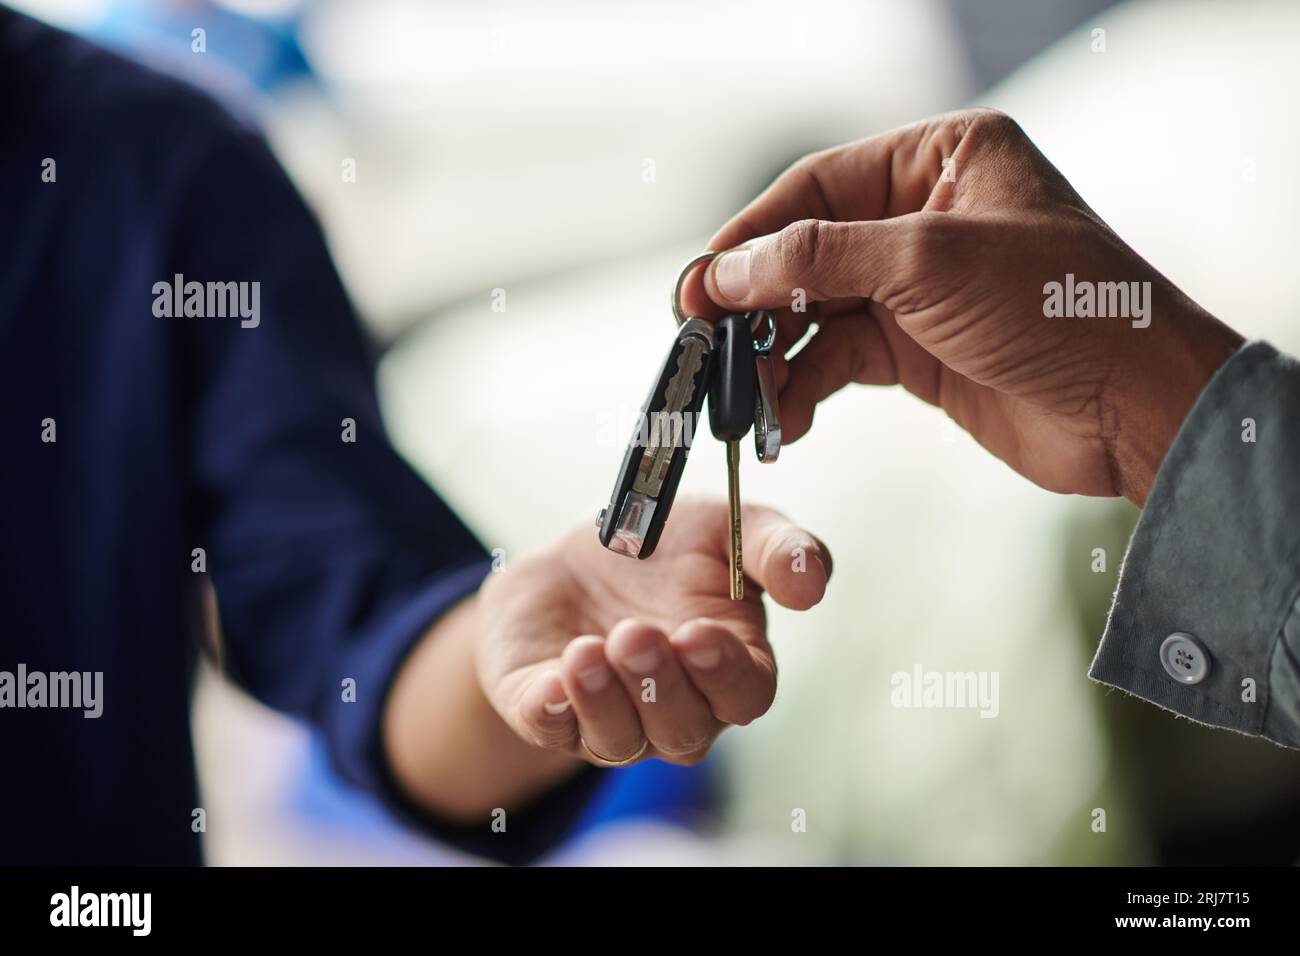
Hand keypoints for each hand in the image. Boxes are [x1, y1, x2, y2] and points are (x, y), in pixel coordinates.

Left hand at [476, 500, 829, 766]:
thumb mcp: (726, 528)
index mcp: (729, 669)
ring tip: (587, 650)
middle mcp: (674, 708)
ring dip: (604, 699)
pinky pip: (549, 727)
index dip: (725, 673)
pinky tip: (552, 684)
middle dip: (660, 686)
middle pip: (683, 728)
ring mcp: (610, 718)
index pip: (743, 694)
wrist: (573, 556)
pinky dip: (551, 711)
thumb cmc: (665, 550)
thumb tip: (812, 581)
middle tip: (636, 636)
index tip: (699, 635)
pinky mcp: (546, 709)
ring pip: (617, 737)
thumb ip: (776, 549)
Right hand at [684, 109, 1242, 505]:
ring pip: (817, 312)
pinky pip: (840, 359)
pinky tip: (782, 418)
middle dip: (754, 302)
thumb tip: (725, 270)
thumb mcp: (928, 262)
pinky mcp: (920, 350)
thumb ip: (818, 260)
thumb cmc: (1059, 307)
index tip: (697, 284)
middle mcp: (924, 215)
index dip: (749, 235)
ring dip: (774, 355)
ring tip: (739, 397)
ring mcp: (920, 287)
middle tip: (700, 343)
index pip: (816, 186)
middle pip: (807, 251)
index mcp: (939, 159)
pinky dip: (805, 387)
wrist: (1134, 410)